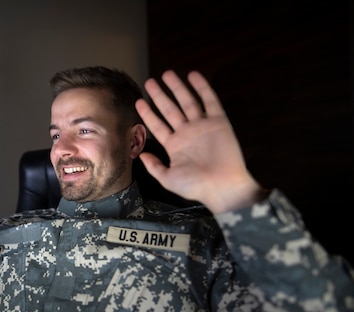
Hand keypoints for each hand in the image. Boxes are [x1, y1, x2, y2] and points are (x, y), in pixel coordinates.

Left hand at [135, 70, 263, 212]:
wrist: (222, 186)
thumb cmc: (196, 187)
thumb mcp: (168, 178)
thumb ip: (154, 166)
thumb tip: (141, 155)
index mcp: (175, 146)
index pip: (158, 125)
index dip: (148, 113)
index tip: (139, 101)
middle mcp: (187, 133)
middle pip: (170, 109)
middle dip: (160, 96)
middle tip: (150, 82)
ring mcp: (202, 126)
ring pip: (187, 102)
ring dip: (177, 88)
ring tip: (166, 74)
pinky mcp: (219, 122)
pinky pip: (210, 101)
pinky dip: (202, 87)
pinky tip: (193, 75)